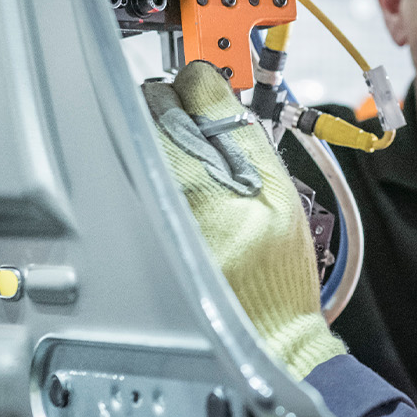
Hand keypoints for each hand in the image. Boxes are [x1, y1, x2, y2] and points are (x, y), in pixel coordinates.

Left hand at [143, 61, 344, 379]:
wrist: (264, 333)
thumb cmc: (278, 275)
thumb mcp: (282, 196)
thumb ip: (248, 139)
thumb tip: (216, 92)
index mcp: (215, 172)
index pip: (192, 88)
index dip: (205, 84)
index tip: (211, 94)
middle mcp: (172, 186)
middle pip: (154, 104)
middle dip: (176, 103)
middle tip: (200, 125)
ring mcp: (149, 206)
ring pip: (139, 134)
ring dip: (161, 133)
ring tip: (191, 159)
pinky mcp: (138, 227)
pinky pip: (134, 171)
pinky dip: (152, 165)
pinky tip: (177, 186)